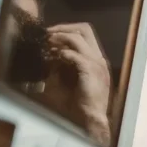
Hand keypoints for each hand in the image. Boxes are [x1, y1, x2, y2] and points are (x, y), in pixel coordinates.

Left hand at [47, 23, 111, 143]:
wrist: (91, 118)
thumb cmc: (80, 104)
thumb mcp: (69, 80)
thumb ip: (62, 66)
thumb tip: (50, 55)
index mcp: (97, 60)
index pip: (85, 33)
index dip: (67, 30)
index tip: (51, 35)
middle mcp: (99, 58)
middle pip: (84, 29)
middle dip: (62, 28)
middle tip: (47, 34)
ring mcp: (97, 63)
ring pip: (77, 38)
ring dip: (59, 38)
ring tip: (47, 43)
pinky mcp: (90, 71)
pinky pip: (74, 54)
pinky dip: (62, 53)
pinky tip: (54, 58)